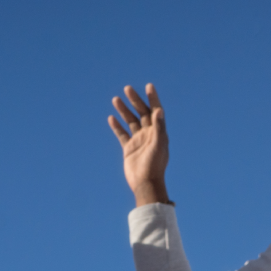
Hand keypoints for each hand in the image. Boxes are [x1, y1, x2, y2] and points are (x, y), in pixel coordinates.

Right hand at [108, 84, 171, 207]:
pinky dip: (117, 126)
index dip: (153, 98)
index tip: (149, 86)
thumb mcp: (158, 145)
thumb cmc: (154, 165)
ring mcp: (139, 141)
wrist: (145, 184)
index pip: (155, 111)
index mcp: (158, 132)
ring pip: (130, 121)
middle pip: (141, 113)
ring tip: (116, 99)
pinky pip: (122, 134)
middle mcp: (149, 134)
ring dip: (124, 110)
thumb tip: (159, 111)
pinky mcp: (129, 149)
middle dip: (135, 100)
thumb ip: (159, 128)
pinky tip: (111, 118)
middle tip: (127, 88)